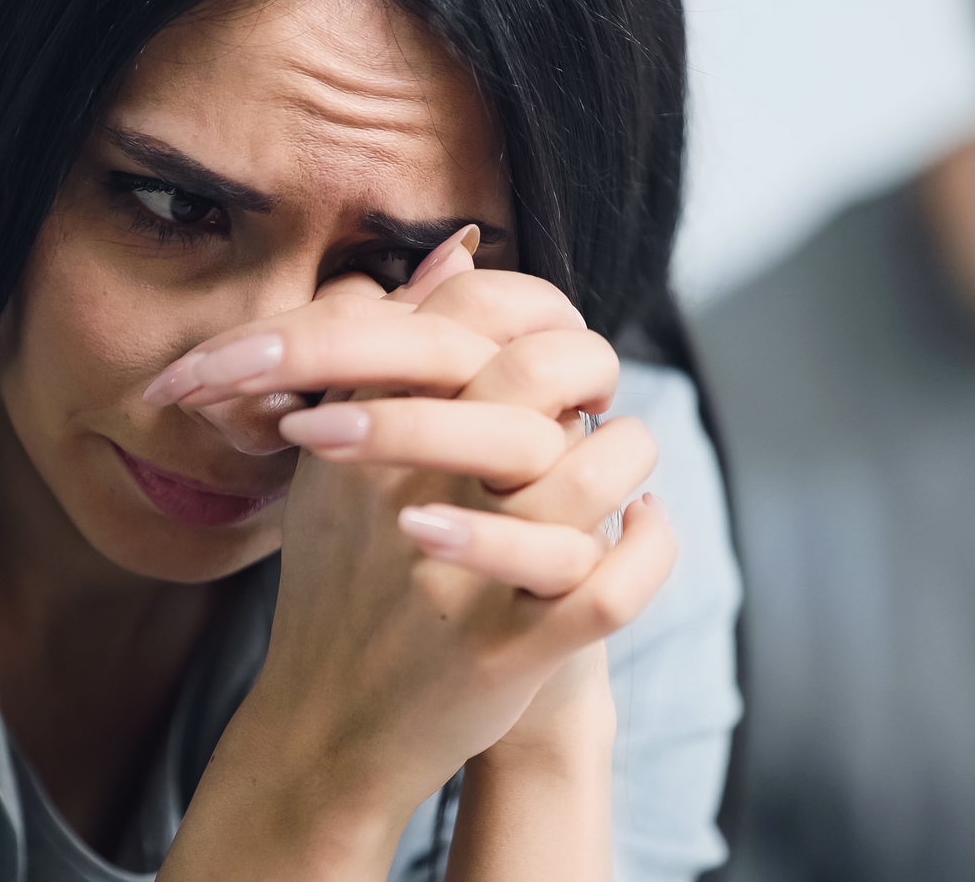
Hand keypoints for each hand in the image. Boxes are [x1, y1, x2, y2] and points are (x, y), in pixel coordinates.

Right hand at [149, 228, 675, 876]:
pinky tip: (640, 525)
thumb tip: (456, 247)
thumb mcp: (339, 464)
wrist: (326, 728)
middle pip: (533, 379)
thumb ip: (384, 354)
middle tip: (592, 387)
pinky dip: (647, 550)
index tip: (546, 334)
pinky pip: (611, 588)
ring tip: (624, 458)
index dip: (528, 309)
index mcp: (371, 443)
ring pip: (590, 472)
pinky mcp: (511, 651)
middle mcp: (416, 497)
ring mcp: (466, 577)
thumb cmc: (342, 583)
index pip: (464, 324)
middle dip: (587, 364)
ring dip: (627, 452)